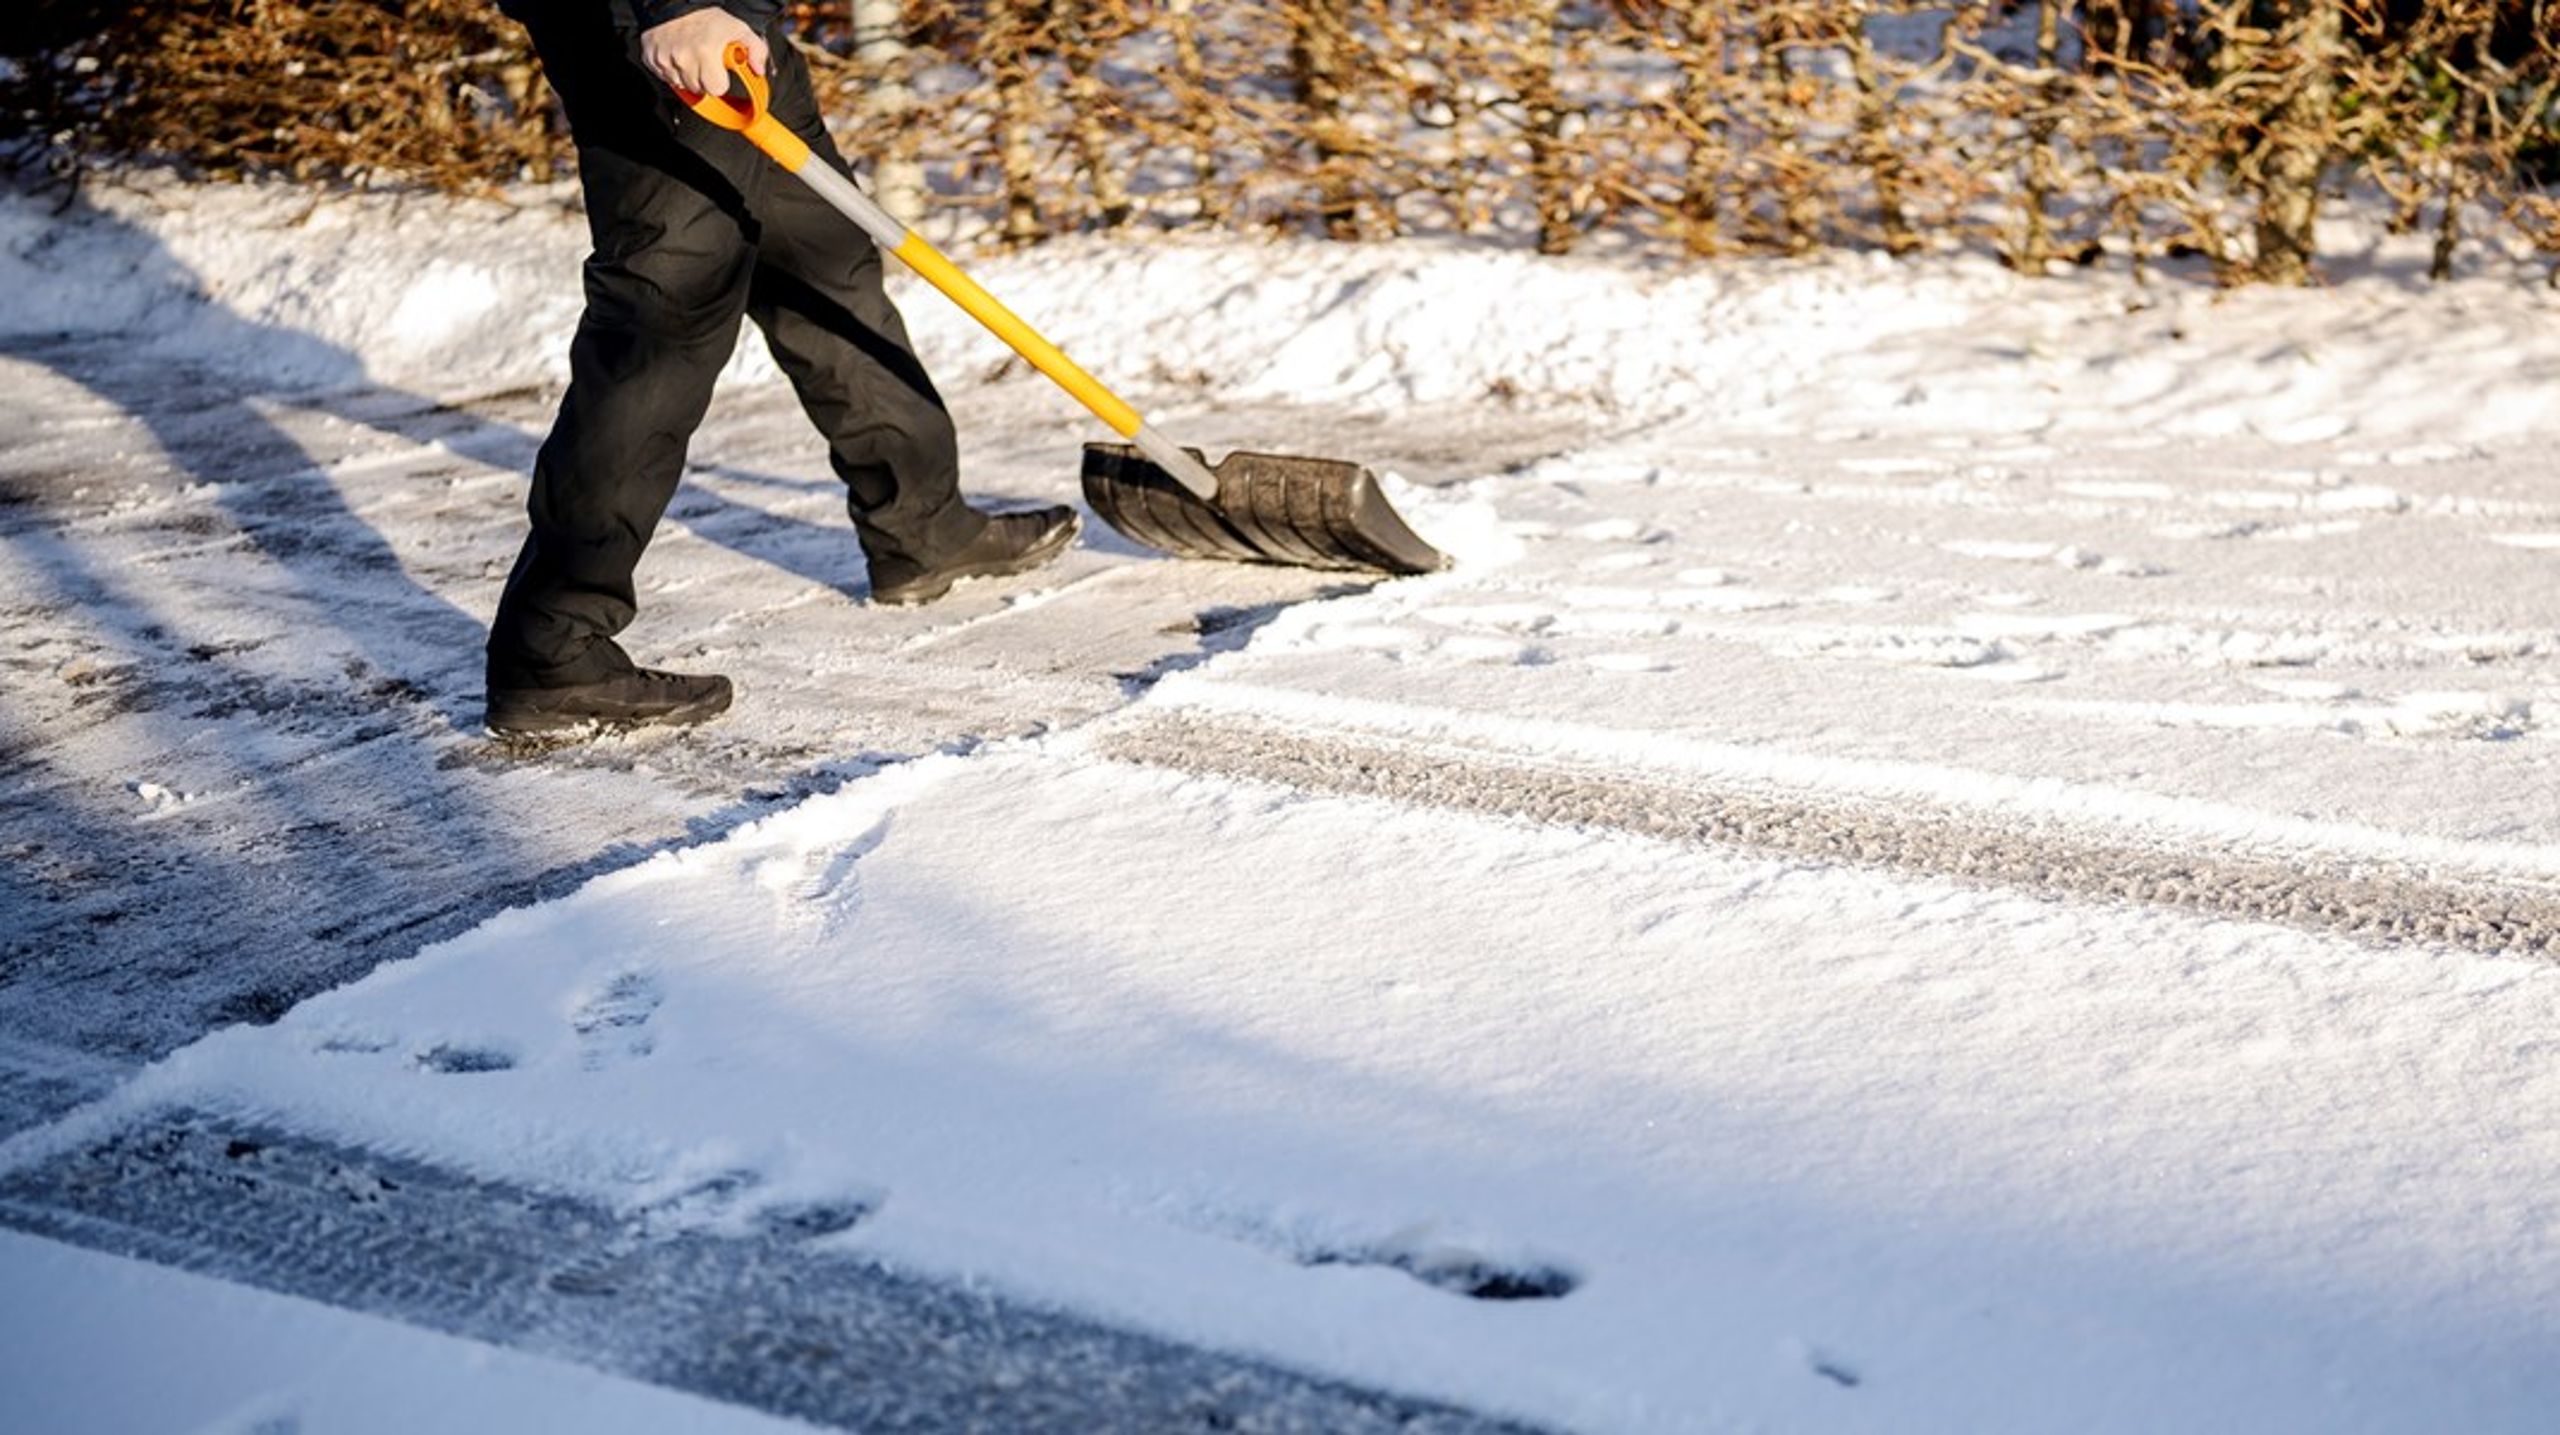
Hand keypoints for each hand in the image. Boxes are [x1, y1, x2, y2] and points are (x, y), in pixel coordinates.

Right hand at [639, 9, 768, 97]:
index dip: (720, 81)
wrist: (675, 1)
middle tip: (705, 61)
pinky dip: (670, 69)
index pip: (716, 89)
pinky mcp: (650, 57)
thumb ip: (756, 50)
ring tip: (691, 56)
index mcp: (705, 53)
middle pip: (698, 89)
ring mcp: (664, 59)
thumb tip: (758, 69)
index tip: (719, 72)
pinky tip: (677, 55)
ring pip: (680, 84)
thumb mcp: (738, 28)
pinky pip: (663, 76)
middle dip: (704, 79)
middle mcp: (682, 58)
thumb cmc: (706, 16)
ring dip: (687, 75)